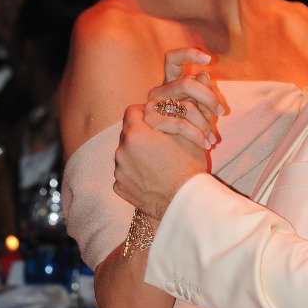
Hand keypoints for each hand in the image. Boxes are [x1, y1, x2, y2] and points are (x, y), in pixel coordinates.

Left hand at [114, 102, 207, 220]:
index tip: (153, 118)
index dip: (143, 112)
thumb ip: (170, 117)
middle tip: (159, 143)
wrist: (185, 202)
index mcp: (135, 134)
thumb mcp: (186, 135)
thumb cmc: (188, 167)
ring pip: (126, 155)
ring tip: (157, 164)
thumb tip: (167, 106)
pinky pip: (125, 175)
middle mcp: (121, 151)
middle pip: (128, 134)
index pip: (132, 111)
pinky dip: (135, 175)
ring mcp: (119, 171)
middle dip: (141, 136)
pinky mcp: (120, 188)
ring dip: (137, 156)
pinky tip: (152, 179)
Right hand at [145, 47, 224, 147]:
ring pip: (187, 106)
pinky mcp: (150, 121)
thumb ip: (203, 97)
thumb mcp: (200, 114)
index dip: (188, 54)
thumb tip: (204, 75)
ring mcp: (152, 106)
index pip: (172, 60)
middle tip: (222, 112)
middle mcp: (158, 92)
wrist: (171, 162)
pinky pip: (181, 124)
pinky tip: (206, 145)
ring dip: (205, 123)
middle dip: (209, 98)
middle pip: (186, 84)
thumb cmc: (187, 136)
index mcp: (169, 85)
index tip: (209, 59)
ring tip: (213, 138)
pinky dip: (198, 135)